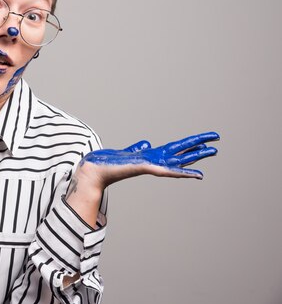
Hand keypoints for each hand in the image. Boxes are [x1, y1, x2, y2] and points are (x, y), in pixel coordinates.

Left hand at [78, 132, 219, 189]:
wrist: (96, 169)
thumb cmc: (111, 162)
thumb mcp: (130, 152)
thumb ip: (139, 148)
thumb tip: (146, 143)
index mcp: (153, 156)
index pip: (177, 149)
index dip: (192, 144)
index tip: (207, 141)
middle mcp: (155, 161)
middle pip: (183, 154)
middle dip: (200, 150)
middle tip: (217, 146)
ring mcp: (152, 166)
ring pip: (180, 161)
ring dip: (196, 157)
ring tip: (212, 151)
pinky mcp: (145, 167)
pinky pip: (166, 170)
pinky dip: (180, 171)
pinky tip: (191, 172)